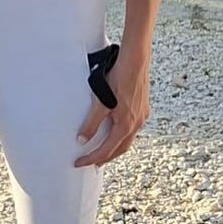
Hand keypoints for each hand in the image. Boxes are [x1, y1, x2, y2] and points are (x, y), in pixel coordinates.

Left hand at [74, 48, 149, 167]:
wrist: (135, 61)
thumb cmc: (118, 79)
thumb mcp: (101, 102)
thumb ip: (92, 123)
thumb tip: (82, 140)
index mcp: (126, 126)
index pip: (106, 150)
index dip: (91, 158)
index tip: (80, 162)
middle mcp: (137, 123)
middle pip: (120, 149)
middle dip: (106, 157)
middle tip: (93, 163)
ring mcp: (142, 115)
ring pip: (128, 138)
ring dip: (116, 146)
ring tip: (104, 148)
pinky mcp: (142, 106)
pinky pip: (132, 127)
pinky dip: (122, 134)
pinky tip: (117, 128)